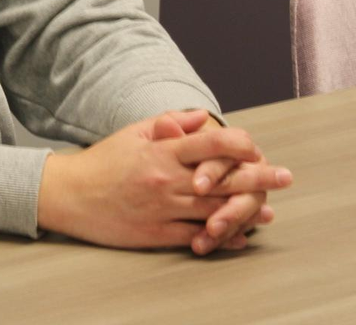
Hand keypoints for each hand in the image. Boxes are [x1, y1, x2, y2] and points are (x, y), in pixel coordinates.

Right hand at [36, 110, 285, 252]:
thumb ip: (169, 123)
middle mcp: (167, 180)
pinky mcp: (156, 233)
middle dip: (258, 177)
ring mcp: (163, 208)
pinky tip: (238, 236)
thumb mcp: (133, 133)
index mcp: (161, 152)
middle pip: (222, 179)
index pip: (209, 144)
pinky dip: (220, 237)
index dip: (237, 144)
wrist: (70, 196)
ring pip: (214, 211)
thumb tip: (200, 117)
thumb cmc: (102, 161)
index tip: (256, 146)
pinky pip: (196, 236)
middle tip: (285, 177)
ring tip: (267, 211)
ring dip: (246, 210)